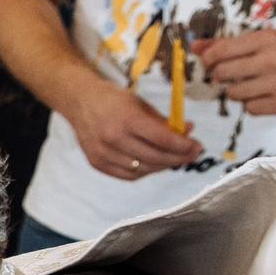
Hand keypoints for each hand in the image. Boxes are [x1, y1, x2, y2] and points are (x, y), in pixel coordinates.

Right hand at [63, 76, 203, 179]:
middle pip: (155, 157)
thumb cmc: (112, 99)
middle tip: (192, 154)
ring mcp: (103, 153)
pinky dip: (145, 171)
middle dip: (179, 158)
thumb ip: (163, 120)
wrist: (78, 100)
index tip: (197, 146)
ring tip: (174, 159)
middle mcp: (113, 138)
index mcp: (126, 118)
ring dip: (163, 166)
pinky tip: (154, 164)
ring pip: (143, 169)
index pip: (162, 139)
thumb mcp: (139, 103)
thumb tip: (189, 131)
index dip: (184, 146)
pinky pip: (128, 175)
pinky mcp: (97, 163)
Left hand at [189, 31, 275, 115]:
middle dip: (219, 76)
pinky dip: (251, 104)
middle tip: (227, 76)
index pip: (221, 50)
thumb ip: (229, 44)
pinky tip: (262, 96)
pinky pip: (250, 109)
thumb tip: (195, 46)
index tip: (209, 63)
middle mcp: (271, 60)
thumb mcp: (265, 40)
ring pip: (234, 94)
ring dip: (236, 92)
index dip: (208, 59)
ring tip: (250, 85)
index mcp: (265, 40)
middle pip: (223, 74)